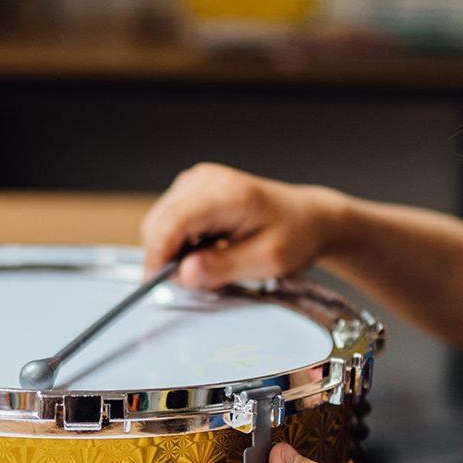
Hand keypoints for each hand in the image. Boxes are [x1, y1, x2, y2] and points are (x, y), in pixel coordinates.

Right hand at [140, 163, 340, 291]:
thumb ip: (223, 268)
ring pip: (158, 222)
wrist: (307, 217)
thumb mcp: (266, 261)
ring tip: (207, 262)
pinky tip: (204, 249)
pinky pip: (167, 220)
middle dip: (166, 257)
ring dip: (172, 250)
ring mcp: (196, 181)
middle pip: (159, 222)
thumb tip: (183, 274)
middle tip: (195, 280)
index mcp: (228, 194)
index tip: (155, 283)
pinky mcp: (192, 189)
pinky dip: (177, 241)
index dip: (158, 254)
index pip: (174, 221)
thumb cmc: (294, 235)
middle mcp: (206, 180)